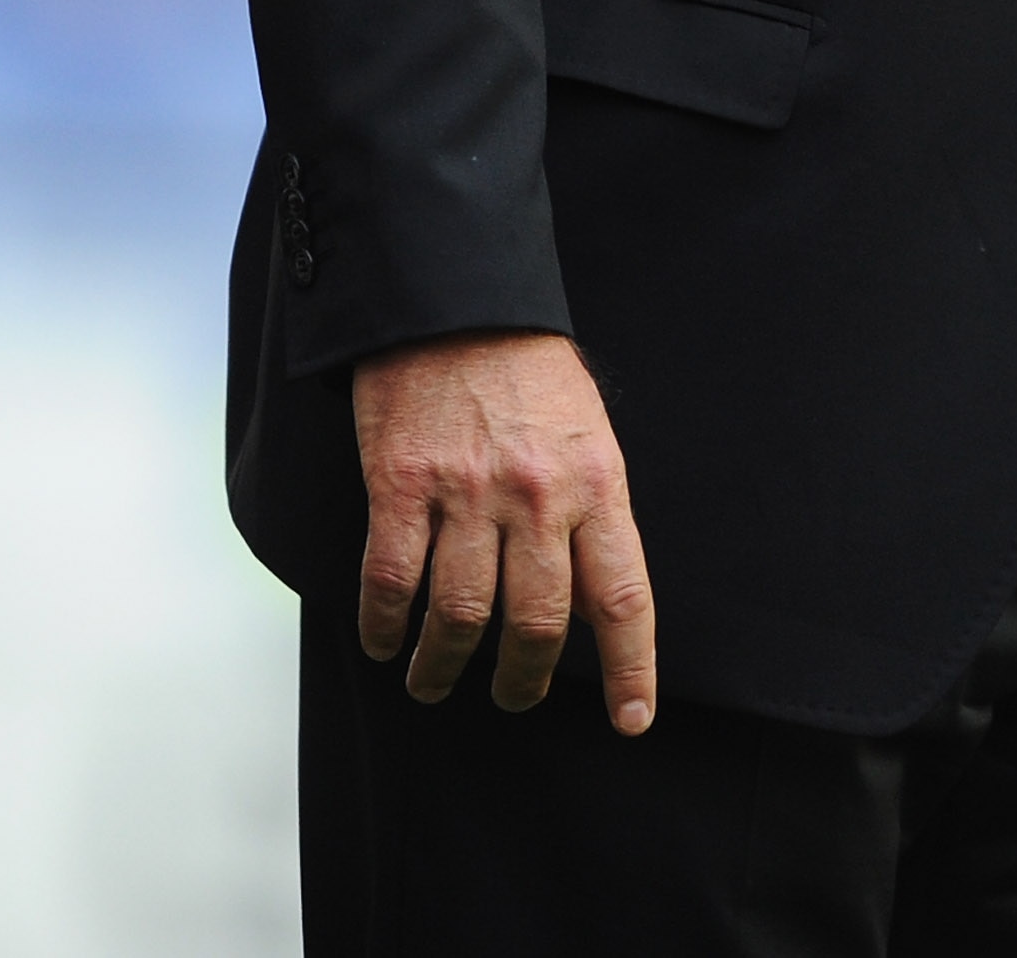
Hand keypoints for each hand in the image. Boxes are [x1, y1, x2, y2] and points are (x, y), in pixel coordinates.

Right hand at [351, 328, 655, 724]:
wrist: (455, 296)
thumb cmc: (526, 365)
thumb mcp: (587, 430)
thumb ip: (588, 510)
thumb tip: (582, 601)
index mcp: (596, 480)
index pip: (622, 596)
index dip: (629, 669)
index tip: (631, 720)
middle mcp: (536, 494)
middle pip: (535, 625)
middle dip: (523, 681)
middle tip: (512, 696)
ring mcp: (466, 491)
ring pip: (460, 618)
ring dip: (445, 668)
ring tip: (435, 682)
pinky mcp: (400, 483)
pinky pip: (392, 583)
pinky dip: (386, 628)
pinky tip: (386, 643)